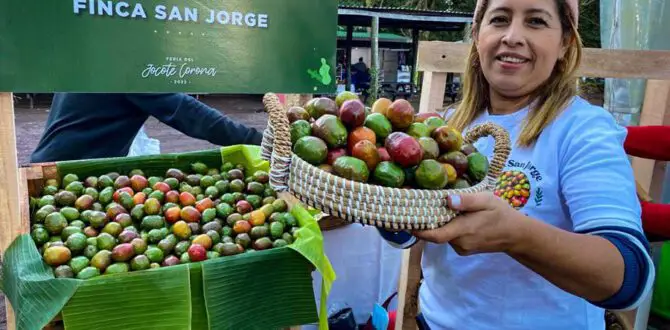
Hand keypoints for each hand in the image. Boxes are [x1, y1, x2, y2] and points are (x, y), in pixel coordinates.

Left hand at [412, 192, 526, 255]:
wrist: (517, 235)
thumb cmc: (501, 214)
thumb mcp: (486, 200)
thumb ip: (466, 201)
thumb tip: (447, 200)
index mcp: (463, 230)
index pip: (434, 235)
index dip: (417, 230)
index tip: (404, 221)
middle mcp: (459, 243)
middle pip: (436, 234)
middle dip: (425, 222)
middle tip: (414, 207)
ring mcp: (462, 248)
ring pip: (443, 235)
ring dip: (438, 223)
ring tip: (434, 207)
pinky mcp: (464, 249)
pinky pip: (450, 237)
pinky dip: (447, 227)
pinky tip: (450, 216)